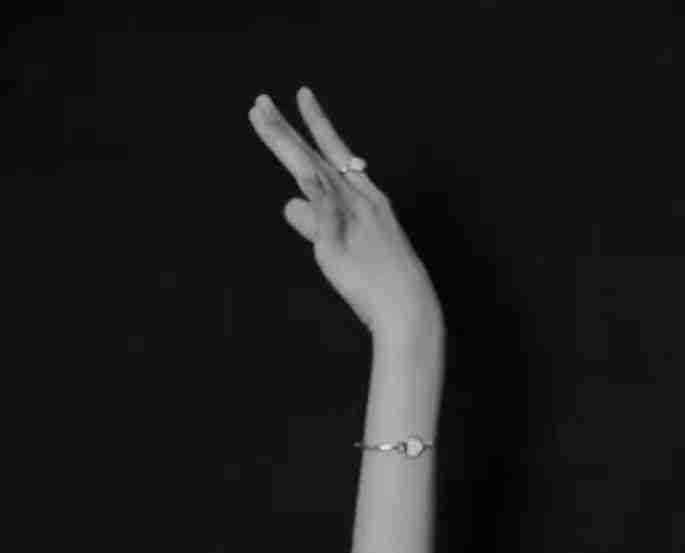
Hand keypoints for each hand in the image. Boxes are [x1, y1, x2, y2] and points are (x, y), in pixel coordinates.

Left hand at [249, 86, 443, 342]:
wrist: (409, 309)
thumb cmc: (385, 283)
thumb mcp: (350, 244)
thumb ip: (316, 222)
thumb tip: (290, 205)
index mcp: (366, 199)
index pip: (336, 154)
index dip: (318, 124)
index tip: (302, 96)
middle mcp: (359, 200)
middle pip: (315, 156)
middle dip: (285, 128)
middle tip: (259, 103)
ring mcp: (350, 218)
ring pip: (312, 171)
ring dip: (284, 141)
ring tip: (259, 115)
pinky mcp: (340, 241)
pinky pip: (324, 208)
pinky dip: (313, 188)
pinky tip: (300, 170)